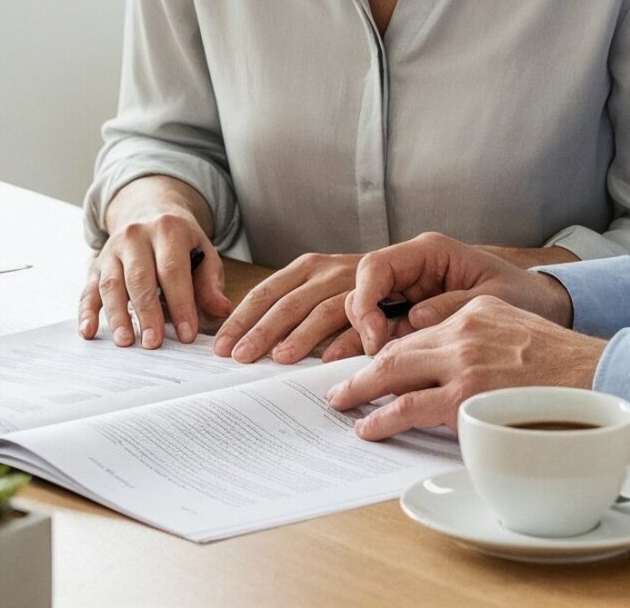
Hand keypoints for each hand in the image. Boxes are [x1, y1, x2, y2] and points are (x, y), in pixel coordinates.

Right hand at [80, 176, 230, 347]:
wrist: (148, 209)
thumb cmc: (180, 241)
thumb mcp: (203, 251)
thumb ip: (210, 282)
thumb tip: (222, 310)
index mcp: (167, 230)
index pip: (173, 271)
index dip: (180, 304)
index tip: (187, 335)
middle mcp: (135, 236)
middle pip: (139, 279)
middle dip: (147, 313)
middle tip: (153, 343)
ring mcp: (112, 250)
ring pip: (111, 285)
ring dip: (117, 315)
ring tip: (125, 342)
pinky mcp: (97, 264)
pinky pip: (88, 289)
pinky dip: (86, 312)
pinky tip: (88, 331)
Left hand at [212, 251, 371, 363]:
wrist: (407, 269)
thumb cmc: (349, 289)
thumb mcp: (316, 288)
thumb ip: (288, 308)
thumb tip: (245, 343)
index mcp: (304, 268)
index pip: (264, 293)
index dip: (241, 319)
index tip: (222, 346)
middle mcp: (326, 272)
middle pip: (288, 303)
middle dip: (262, 331)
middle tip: (242, 357)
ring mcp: (353, 285)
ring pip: (322, 311)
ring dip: (301, 336)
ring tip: (280, 358)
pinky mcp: (381, 301)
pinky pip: (361, 323)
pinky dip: (345, 341)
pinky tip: (329, 360)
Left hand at [323, 296, 607, 440]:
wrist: (597, 379)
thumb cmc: (565, 365)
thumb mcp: (517, 329)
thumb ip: (481, 337)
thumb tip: (449, 364)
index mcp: (475, 311)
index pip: (418, 329)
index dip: (389, 350)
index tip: (372, 363)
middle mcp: (462, 331)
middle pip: (396, 348)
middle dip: (362, 368)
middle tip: (338, 387)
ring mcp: (462, 364)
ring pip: (394, 374)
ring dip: (362, 391)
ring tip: (343, 405)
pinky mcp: (465, 397)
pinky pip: (410, 408)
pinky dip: (383, 418)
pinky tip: (369, 426)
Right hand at [343, 231, 574, 354]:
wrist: (545, 308)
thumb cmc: (525, 295)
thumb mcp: (493, 298)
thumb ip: (453, 306)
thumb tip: (415, 320)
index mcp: (430, 252)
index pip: (377, 267)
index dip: (366, 299)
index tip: (375, 334)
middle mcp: (414, 270)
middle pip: (365, 290)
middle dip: (361, 323)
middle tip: (373, 356)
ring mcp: (412, 294)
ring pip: (369, 313)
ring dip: (360, 339)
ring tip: (354, 369)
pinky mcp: (414, 318)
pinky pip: (385, 331)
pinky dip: (374, 350)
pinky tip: (362, 369)